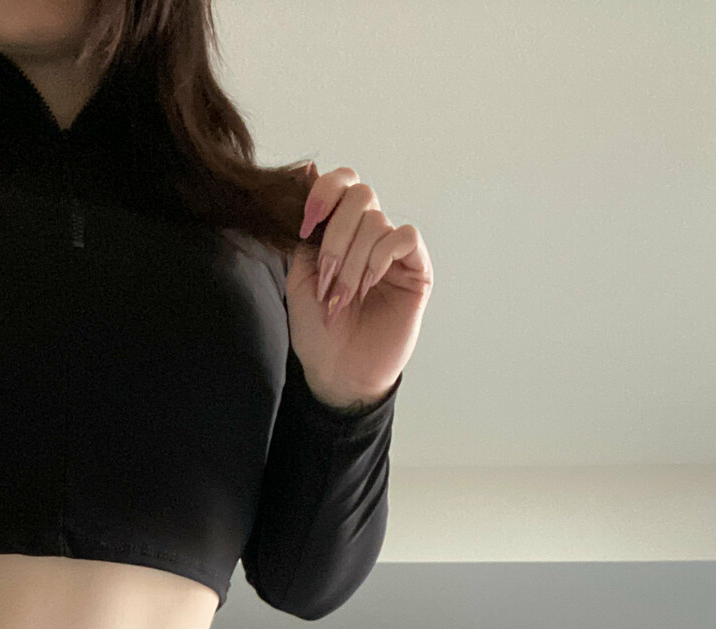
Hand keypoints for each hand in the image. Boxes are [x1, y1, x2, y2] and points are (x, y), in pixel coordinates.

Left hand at [289, 162, 431, 409]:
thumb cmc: (317, 330)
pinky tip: (368, 286)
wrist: (336, 371)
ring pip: (377, 222)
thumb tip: (306, 169)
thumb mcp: (299, 272)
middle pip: (361, 195)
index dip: (324, 193)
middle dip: (336, 237)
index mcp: (340, 230)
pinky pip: (404, 238)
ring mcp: (394, 251)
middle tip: (325, 277)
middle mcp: (369, 235)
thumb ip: (305, 227)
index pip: (342, 183)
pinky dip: (380, 258)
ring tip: (342, 297)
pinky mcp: (416, 269)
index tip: (305, 225)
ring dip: (352, 261)